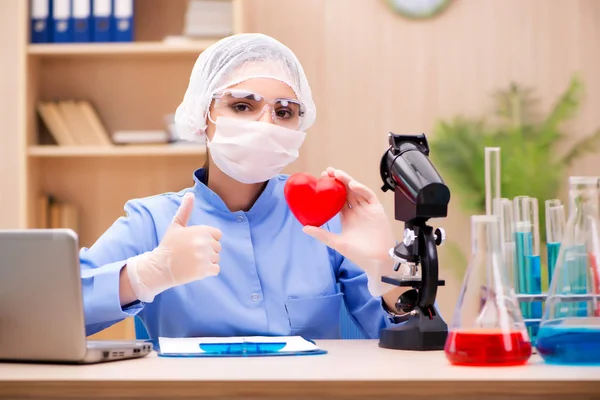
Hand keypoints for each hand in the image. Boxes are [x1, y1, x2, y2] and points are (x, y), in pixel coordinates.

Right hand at [126, 192, 221, 301]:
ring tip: (192, 262)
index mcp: (200, 230)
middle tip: (192, 254)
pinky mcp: (204, 270)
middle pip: (217, 247)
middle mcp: (204, 242)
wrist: (160, 267)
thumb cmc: (168, 245)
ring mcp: (205, 257)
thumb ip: (185, 210)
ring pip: (216, 258)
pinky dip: (209, 271)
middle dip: (207, 251)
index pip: (217, 235)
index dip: (208, 239)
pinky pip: (216, 269)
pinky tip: (196, 269)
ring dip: (207, 261)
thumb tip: (190, 194)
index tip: (195, 243)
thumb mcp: (176, 225)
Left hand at [302, 168, 396, 291]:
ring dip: (348, 181)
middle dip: (338, 181)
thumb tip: (304, 228)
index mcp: (347, 218)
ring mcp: (367, 210)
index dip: (329, 190)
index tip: (320, 180)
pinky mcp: (377, 210)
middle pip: (346, 192)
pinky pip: (369, 196)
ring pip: (357, 191)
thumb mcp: (337, 242)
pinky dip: (361, 189)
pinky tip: (352, 185)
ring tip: (337, 174)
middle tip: (327, 172)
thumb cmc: (359, 255)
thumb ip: (322, 234)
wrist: (377, 261)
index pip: (337, 200)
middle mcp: (357, 211)